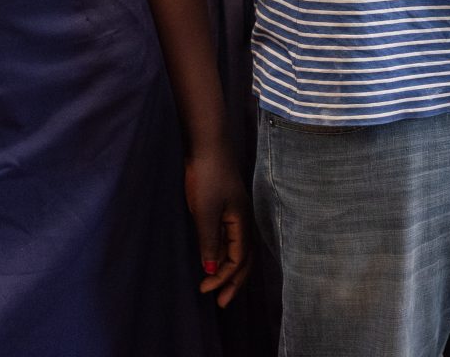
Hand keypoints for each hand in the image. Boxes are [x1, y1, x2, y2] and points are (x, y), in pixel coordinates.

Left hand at [185, 144, 251, 306]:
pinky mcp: (226, 206)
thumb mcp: (205, 213)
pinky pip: (229, 238)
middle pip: (244, 259)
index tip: (205, 290)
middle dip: (234, 282)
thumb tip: (210, 271)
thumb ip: (209, 243)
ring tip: (217, 286)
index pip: (239, 261)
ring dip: (228, 269)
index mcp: (242, 224)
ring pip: (238, 249)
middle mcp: (243, 221)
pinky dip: (223, 253)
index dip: (223, 278)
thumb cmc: (207, 178)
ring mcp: (236, 213)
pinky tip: (213, 258)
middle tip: (223, 303)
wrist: (207, 146)